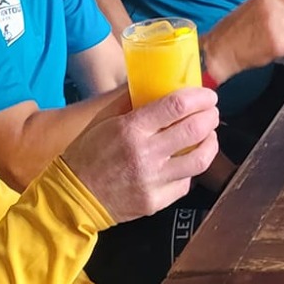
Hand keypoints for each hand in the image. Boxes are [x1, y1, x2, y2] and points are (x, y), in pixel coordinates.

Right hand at [63, 88, 219, 222]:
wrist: (72, 198)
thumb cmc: (87, 154)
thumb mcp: (103, 120)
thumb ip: (130, 100)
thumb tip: (154, 81)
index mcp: (130, 129)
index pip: (177, 106)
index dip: (200, 98)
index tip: (208, 96)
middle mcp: (145, 155)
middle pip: (195, 130)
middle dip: (211, 117)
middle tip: (212, 112)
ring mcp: (153, 181)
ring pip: (200, 160)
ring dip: (210, 143)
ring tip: (208, 135)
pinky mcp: (156, 202)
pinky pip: (186, 183)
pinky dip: (191, 169)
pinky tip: (187, 160)